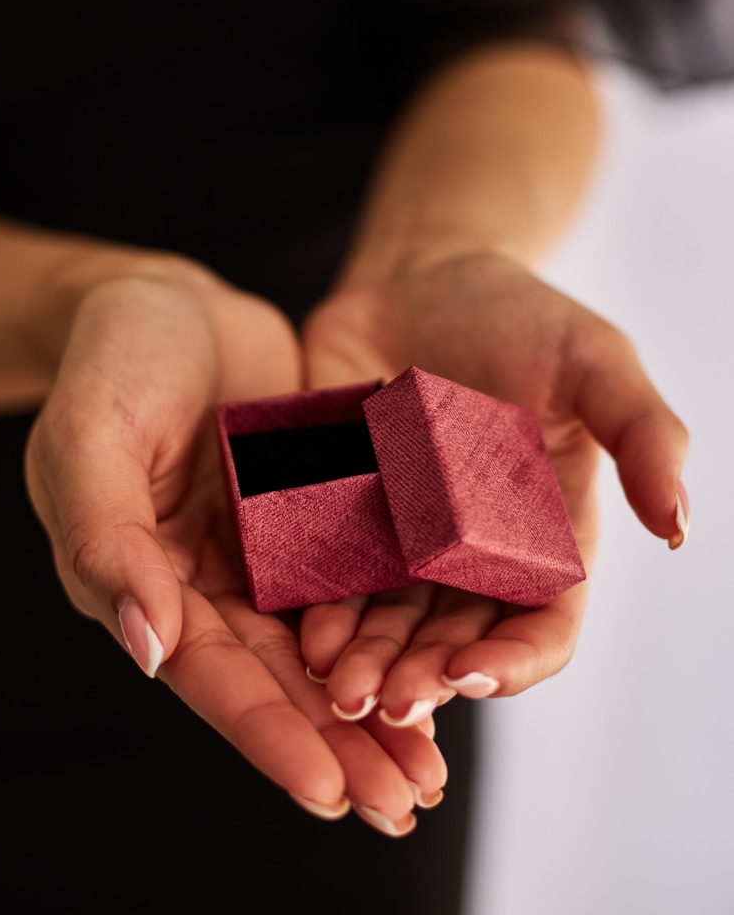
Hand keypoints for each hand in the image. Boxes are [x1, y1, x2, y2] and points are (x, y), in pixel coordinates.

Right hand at [26, 259, 444, 834]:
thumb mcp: (92, 434)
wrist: (168, 299)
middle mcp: (205, 584)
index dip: (267, 733)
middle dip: (339, 746)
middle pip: (275, 680)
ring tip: (433, 767)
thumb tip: (146, 648)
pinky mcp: (307, 516)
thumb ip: (105, 537)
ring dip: (373, 706)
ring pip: (321, 646)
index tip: (331, 789)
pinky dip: (388, 630)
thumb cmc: (114, 356)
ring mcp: (261, 553)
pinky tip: (437, 664)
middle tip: (406, 804)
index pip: (210, 674)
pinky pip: (352, 583)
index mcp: (145, 580)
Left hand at [299, 252, 688, 720]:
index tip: (471, 673)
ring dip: (363, 662)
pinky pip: (328, 577)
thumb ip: (644, 434)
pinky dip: (317, 610)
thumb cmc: (520, 317)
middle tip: (384, 700)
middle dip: (421, 678)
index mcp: (543, 537)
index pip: (540, 626)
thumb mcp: (595, 361)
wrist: (422, 279)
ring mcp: (403, 540)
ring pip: (385, 625)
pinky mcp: (342, 515)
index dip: (512, 662)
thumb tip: (679, 524)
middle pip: (453, 642)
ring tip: (334, 682)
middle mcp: (473, 555)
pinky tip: (299, 630)